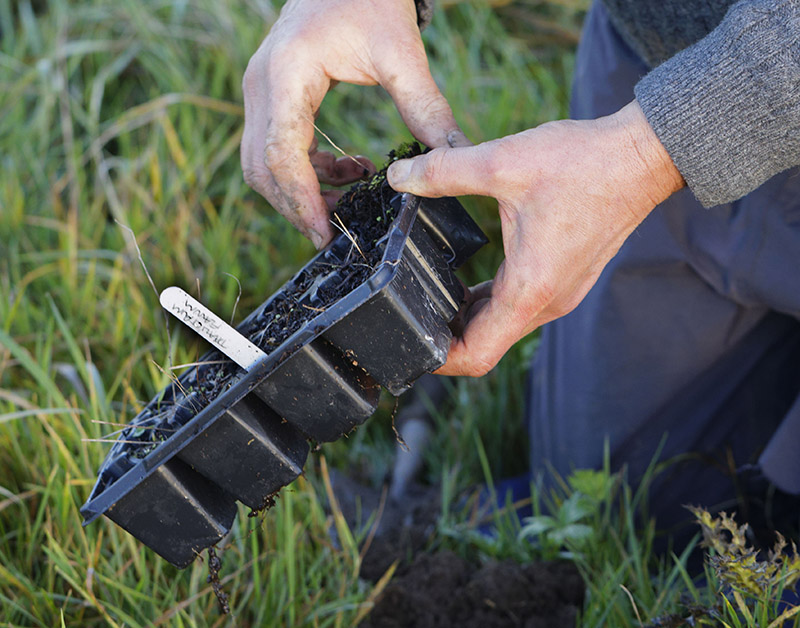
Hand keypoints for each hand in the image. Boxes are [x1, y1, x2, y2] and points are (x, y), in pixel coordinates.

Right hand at [241, 0, 467, 248]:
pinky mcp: (270, 96)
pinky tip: (347, 169)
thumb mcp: (401, 53)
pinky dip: (305, 171)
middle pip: (262, 169)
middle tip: (336, 232)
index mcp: (288, 74)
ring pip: (261, 164)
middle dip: (297, 207)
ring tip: (350, 196)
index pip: (282, 154)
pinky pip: (274, 149)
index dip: (302, 201)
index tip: (327, 233)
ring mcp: (260, 91)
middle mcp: (261, 85)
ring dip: (300, 191)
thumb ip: (426, 108)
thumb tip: (452, 157)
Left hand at [387, 101, 684, 375]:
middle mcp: (547, 303)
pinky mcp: (564, 281)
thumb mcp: (502, 162)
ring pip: (502, 326)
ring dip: (467, 319)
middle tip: (405, 313)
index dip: (439, 360)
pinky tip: (466, 282)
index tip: (408, 345)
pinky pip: (518, 307)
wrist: (641, 157)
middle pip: (486, 345)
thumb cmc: (582, 164)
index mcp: (530, 289)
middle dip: (445, 337)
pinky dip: (488, 303)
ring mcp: (559, 295)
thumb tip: (399, 176)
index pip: (477, 355)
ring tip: (429, 297)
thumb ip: (443, 172)